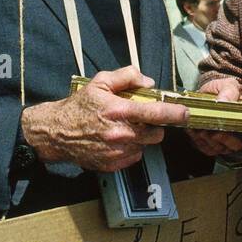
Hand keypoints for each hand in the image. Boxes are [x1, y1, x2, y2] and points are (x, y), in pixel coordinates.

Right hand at [21, 65, 188, 172]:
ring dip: (141, 138)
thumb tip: (148, 82)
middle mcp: (120, 134)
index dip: (175, 114)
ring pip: (145, 146)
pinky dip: (130, 149)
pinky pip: (134, 157)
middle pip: (156, 134)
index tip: (185, 114)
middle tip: (140, 119)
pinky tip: (116, 140)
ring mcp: (117, 152)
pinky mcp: (112, 164)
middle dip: (154, 126)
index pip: (155, 113)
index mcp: (119, 111)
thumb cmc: (78, 106)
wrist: (56, 132)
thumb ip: (126, 77)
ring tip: (123, 129)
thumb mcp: (100, 82)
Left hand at [186, 79, 241, 157]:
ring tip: (201, 127)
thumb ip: (229, 91)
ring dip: (209, 139)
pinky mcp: (211, 145)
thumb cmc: (220, 91)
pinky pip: (207, 149)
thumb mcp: (227, 85)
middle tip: (215, 131)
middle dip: (225, 139)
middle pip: (237, 145)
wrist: (206, 95)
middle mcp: (240, 134)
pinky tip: (195, 130)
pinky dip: (199, 140)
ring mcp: (225, 142)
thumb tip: (224, 102)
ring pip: (220, 148)